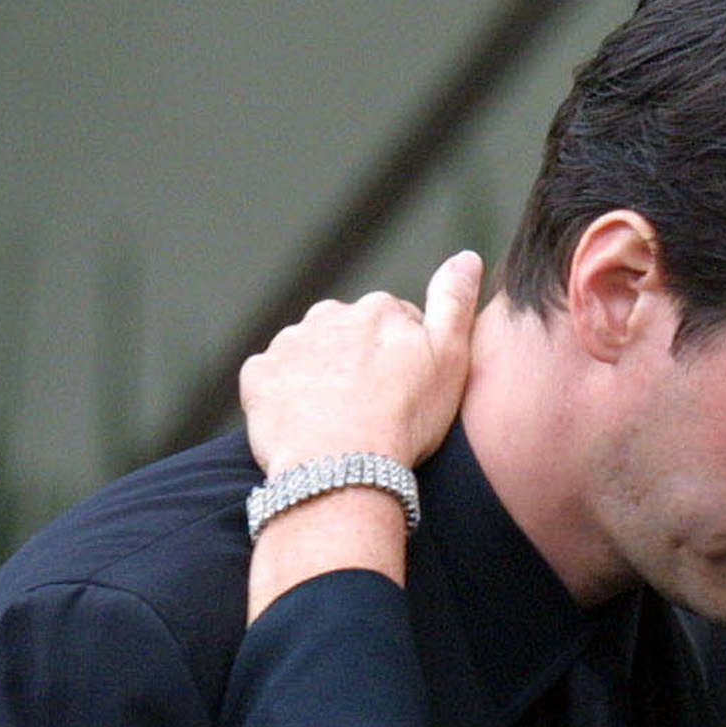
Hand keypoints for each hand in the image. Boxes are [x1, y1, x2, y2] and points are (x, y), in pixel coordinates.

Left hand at [239, 250, 483, 478]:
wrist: (341, 469)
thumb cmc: (404, 419)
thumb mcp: (450, 358)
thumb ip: (456, 301)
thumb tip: (467, 257)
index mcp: (378, 309)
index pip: (395, 323)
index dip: (405, 358)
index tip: (408, 391)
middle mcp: (329, 315)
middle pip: (348, 335)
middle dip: (358, 362)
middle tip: (374, 408)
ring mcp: (289, 344)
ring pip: (310, 355)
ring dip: (322, 377)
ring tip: (339, 420)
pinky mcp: (258, 376)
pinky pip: (272, 379)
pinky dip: (285, 396)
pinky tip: (305, 422)